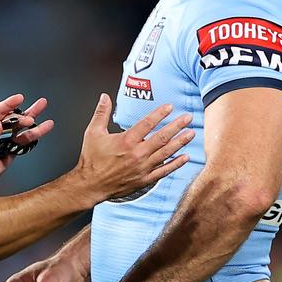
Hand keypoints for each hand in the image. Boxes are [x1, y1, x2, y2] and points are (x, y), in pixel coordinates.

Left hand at [0, 94, 53, 189]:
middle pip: (14, 117)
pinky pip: (25, 141)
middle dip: (25, 114)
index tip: (19, 98)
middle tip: (35, 112)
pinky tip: (44, 128)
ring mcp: (6, 138)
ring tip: (44, 110)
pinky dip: (34, 135)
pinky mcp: (12, 149)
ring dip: (34, 121)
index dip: (9, 104)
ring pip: (22, 128)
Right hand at [76, 94, 193, 203]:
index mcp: (126, 141)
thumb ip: (101, 113)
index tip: (170, 107)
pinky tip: (185, 157)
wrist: (91, 184)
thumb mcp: (93, 132)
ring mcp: (143, 167)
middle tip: (188, 118)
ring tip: (191, 134)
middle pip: (161, 137)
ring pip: (166, 153)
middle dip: (177, 126)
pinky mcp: (145, 179)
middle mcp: (137, 154)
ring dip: (180, 142)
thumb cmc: (92, 159)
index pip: (147, 124)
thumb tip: (104, 97)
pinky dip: (175, 164)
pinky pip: (164, 171)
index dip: (160, 114)